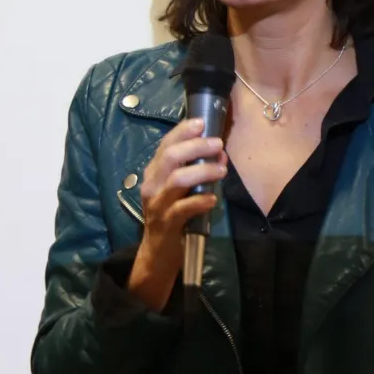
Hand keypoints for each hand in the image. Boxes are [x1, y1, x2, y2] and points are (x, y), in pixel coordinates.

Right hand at [127, 118, 227, 310]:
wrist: (157, 251)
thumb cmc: (171, 215)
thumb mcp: (176, 189)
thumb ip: (191, 170)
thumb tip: (218, 151)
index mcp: (153, 172)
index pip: (165, 144)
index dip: (183, 131)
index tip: (202, 122)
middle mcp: (151, 184)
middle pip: (170, 157)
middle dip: (196, 147)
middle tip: (218, 144)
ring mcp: (157, 203)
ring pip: (177, 180)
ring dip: (202, 171)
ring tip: (221, 169)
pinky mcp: (166, 222)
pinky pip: (183, 208)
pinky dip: (200, 201)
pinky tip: (212, 199)